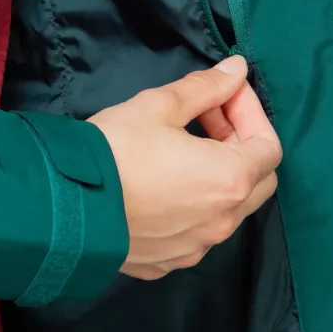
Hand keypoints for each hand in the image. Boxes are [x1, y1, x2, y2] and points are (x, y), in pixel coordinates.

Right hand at [88, 56, 281, 280]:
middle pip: (258, 180)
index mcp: (229, 179)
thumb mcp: (161, 105)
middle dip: (240, 141)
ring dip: (219, 172)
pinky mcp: (169, 262)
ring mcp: (196, 247)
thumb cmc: (117, 150)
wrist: (63, 207)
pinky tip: (163, 182)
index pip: (269, 145)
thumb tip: (238, 69)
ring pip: (229, 207)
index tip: (224, 92)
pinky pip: (198, 229)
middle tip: (208, 116)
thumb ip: (207, 87)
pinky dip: (195, 202)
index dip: (251, 111)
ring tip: (183, 146)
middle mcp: (222, 221)